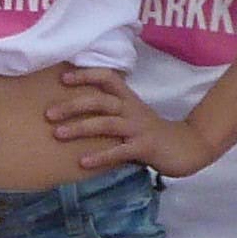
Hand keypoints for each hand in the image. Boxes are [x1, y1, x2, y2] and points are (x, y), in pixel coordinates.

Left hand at [45, 67, 216, 177]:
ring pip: (106, 123)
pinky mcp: (145, 147)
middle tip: (48, 114)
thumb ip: (110, 111)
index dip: (86, 75)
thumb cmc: (152, 132)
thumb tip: (77, 111)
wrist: (188, 147)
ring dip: (80, 128)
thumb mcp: (132, 116)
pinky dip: (100, 156)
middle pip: (100, 100)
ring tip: (57, 134)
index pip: (107, 78)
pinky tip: (83, 162)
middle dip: (72, 105)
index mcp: (128, 99)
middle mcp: (131, 110)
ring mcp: (138, 128)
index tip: (63, 78)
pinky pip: (119, 151)